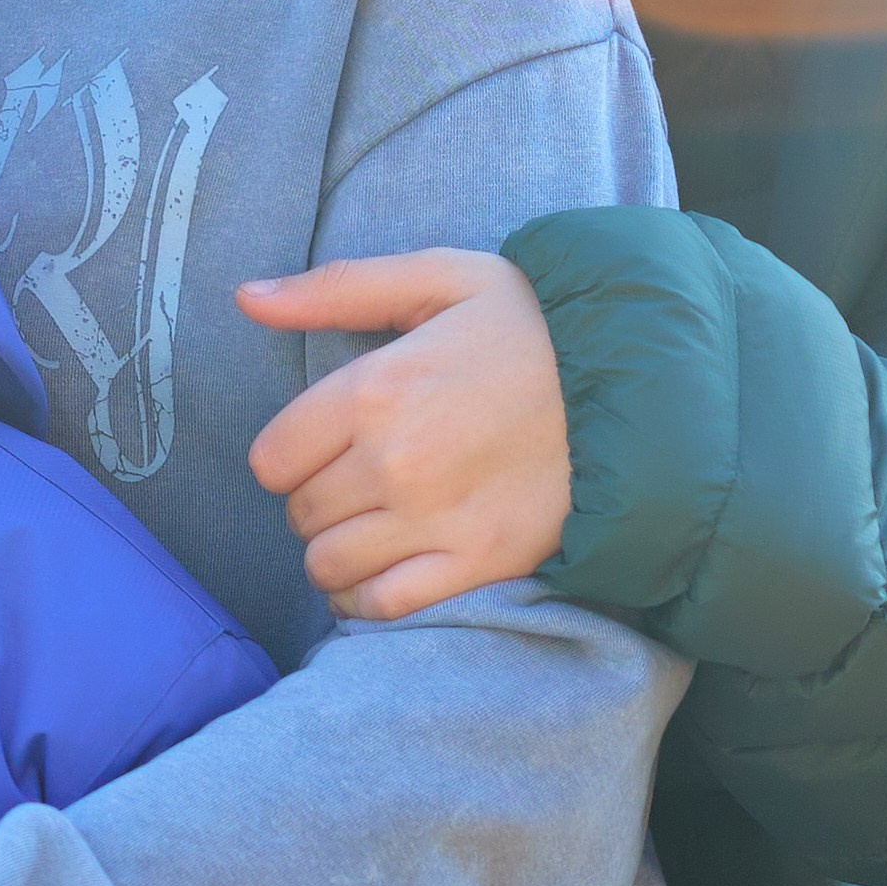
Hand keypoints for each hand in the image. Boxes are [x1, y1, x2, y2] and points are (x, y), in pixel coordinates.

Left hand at [242, 249, 570, 616]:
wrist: (638, 381)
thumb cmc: (533, 324)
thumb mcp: (440, 279)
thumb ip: (338, 289)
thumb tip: (248, 297)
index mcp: (375, 389)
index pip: (271, 460)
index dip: (289, 457)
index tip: (324, 447)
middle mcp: (395, 461)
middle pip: (300, 514)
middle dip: (317, 501)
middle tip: (359, 481)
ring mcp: (435, 519)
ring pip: (330, 565)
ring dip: (337, 552)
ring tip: (372, 525)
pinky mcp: (478, 563)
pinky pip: (382, 606)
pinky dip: (367, 599)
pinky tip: (382, 573)